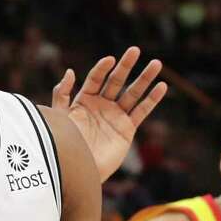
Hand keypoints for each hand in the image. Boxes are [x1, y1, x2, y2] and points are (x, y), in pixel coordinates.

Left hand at [52, 46, 166, 181]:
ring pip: (132, 93)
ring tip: (156, 63)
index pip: (95, 79)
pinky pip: (141, 111)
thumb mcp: (59, 118)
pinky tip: (161, 87)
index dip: (102, 69)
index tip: (110, 60)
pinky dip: (152, 100)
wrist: (78, 170)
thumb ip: (61, 95)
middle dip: (126, 66)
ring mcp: (115, 116)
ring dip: (144, 78)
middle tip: (135, 50)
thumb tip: (70, 71)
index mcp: (84, 101)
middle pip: (116, 81)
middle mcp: (101, 106)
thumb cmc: (65, 145)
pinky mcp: (127, 128)